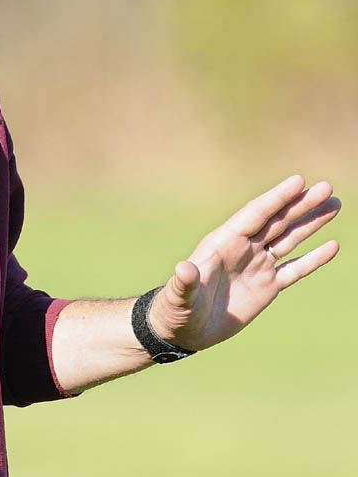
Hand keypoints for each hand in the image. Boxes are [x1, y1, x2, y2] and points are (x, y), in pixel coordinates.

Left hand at [148, 175, 339, 350]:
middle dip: (301, 204)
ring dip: (310, 223)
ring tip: (333, 204)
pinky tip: (332, 245)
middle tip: (327, 188)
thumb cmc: (176, 308)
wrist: (185, 329)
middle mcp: (243, 249)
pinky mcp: (267, 286)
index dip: (277, 198)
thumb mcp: (179, 295)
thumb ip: (185, 282)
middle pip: (277, 221)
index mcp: (224, 242)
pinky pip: (295, 268)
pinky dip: (313, 258)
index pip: (256, 214)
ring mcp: (257, 266)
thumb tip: (183, 269)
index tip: (299, 181)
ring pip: (289, 238)